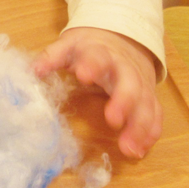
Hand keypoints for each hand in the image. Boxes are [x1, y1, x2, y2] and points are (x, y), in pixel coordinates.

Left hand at [32, 27, 161, 158]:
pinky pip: (155, 113)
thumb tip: (33, 71)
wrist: (119, 38)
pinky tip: (142, 150)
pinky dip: (151, 131)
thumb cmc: (89, 47)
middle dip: (124, 100)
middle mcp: (124, 67)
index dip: (92, 65)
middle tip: (113, 119)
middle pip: (129, 82)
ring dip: (140, 125)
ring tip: (130, 149)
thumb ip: (52, 57)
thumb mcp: (68, 45)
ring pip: (146, 102)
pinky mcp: (148, 95)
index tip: (84, 76)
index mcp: (101, 52)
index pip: (98, 57)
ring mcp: (140, 82)